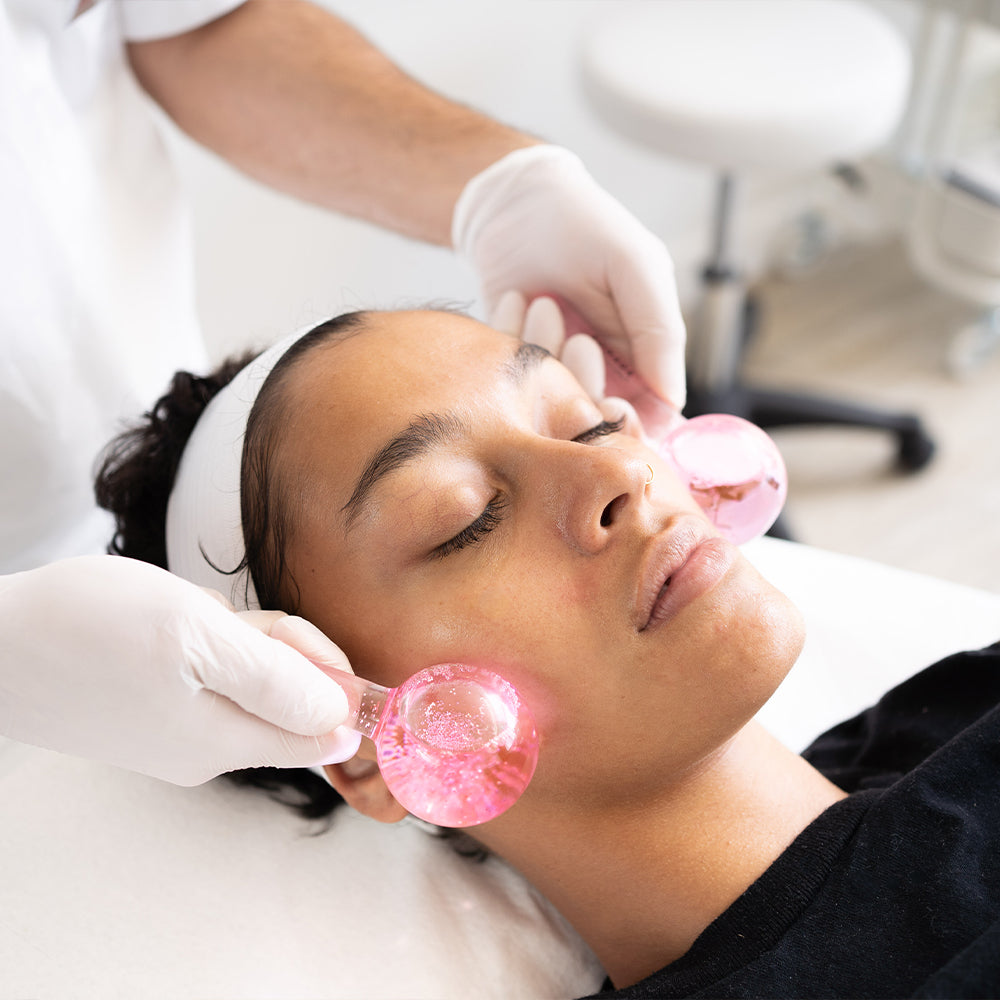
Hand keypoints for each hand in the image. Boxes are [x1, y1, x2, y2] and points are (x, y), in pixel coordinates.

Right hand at [0, 556, 359, 784]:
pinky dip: (200, 638)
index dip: (333, 678)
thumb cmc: (90, 630)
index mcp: (225, 741)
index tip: (297, 638)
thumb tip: (344, 722)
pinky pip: (208, 672)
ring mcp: (175, 732)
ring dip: (232, 634)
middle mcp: (206, 749)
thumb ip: (277, 683)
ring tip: (182, 616)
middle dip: (273, 643)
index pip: (325, 731)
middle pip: (288, 696)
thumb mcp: (198, 638)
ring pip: (248, 676)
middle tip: (227, 616)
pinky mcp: (151, 711)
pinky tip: (163, 623)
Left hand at [453, 144, 686, 410]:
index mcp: (644, 361)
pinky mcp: (514, 367)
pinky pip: (512, 379)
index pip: (649, 421)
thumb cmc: (588, 228)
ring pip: (554, 403)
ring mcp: (556, 374)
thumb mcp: (637, 268)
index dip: (633, 423)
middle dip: (585, 385)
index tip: (614, 405)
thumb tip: (674, 401)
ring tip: (545, 301)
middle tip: (580, 339)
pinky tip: (516, 299)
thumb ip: (660, 332)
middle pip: (597, 419)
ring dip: (548, 351)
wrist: (516, 204)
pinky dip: (514, 337)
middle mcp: (601, 375)